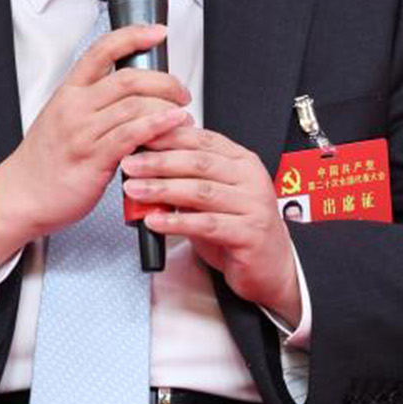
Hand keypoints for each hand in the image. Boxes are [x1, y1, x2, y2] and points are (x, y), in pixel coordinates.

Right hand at [0, 23, 193, 262]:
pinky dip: (158, 126)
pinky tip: (173, 124)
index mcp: (69, 92)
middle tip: (181, 91)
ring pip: (134, 105)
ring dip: (167, 106)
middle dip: (164, 81)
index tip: (157, 32)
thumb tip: (132, 93)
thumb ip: (93, 103)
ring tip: (183, 115)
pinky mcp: (92, 158)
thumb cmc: (45, 161)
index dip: (133, 35)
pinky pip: (131, 135)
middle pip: (128, 78)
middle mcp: (75, 107)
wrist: (22, 194)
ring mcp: (82, 132)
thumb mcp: (62, 118)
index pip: (102, 50)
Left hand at [120, 126, 300, 325]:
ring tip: (135, 190)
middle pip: (199, 163)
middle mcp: (250, 178)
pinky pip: (207, 224)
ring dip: (162, 189)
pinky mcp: (249, 233)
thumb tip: (146, 165)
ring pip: (201, 191)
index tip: (140, 137)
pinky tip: (155, 221)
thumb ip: (188, 179)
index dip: (169, 137)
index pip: (202, 139)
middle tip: (131, 164)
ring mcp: (253, 205)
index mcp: (241, 161)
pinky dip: (176, 222)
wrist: (272, 266)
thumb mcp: (213, 196)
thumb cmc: (239, 228)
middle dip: (159, 162)